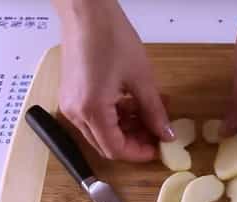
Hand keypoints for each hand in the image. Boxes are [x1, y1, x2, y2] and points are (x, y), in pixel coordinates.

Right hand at [53, 0, 173, 160]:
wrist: (85, 12)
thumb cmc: (111, 38)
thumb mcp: (141, 79)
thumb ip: (154, 112)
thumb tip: (166, 133)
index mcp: (92, 110)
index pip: (115, 149)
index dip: (138, 153)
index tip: (158, 148)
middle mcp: (75, 112)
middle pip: (106, 144)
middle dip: (133, 142)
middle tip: (156, 132)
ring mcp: (70, 103)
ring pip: (100, 131)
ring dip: (126, 128)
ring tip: (149, 112)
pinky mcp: (71, 94)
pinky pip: (93, 116)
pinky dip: (114, 116)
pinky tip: (132, 103)